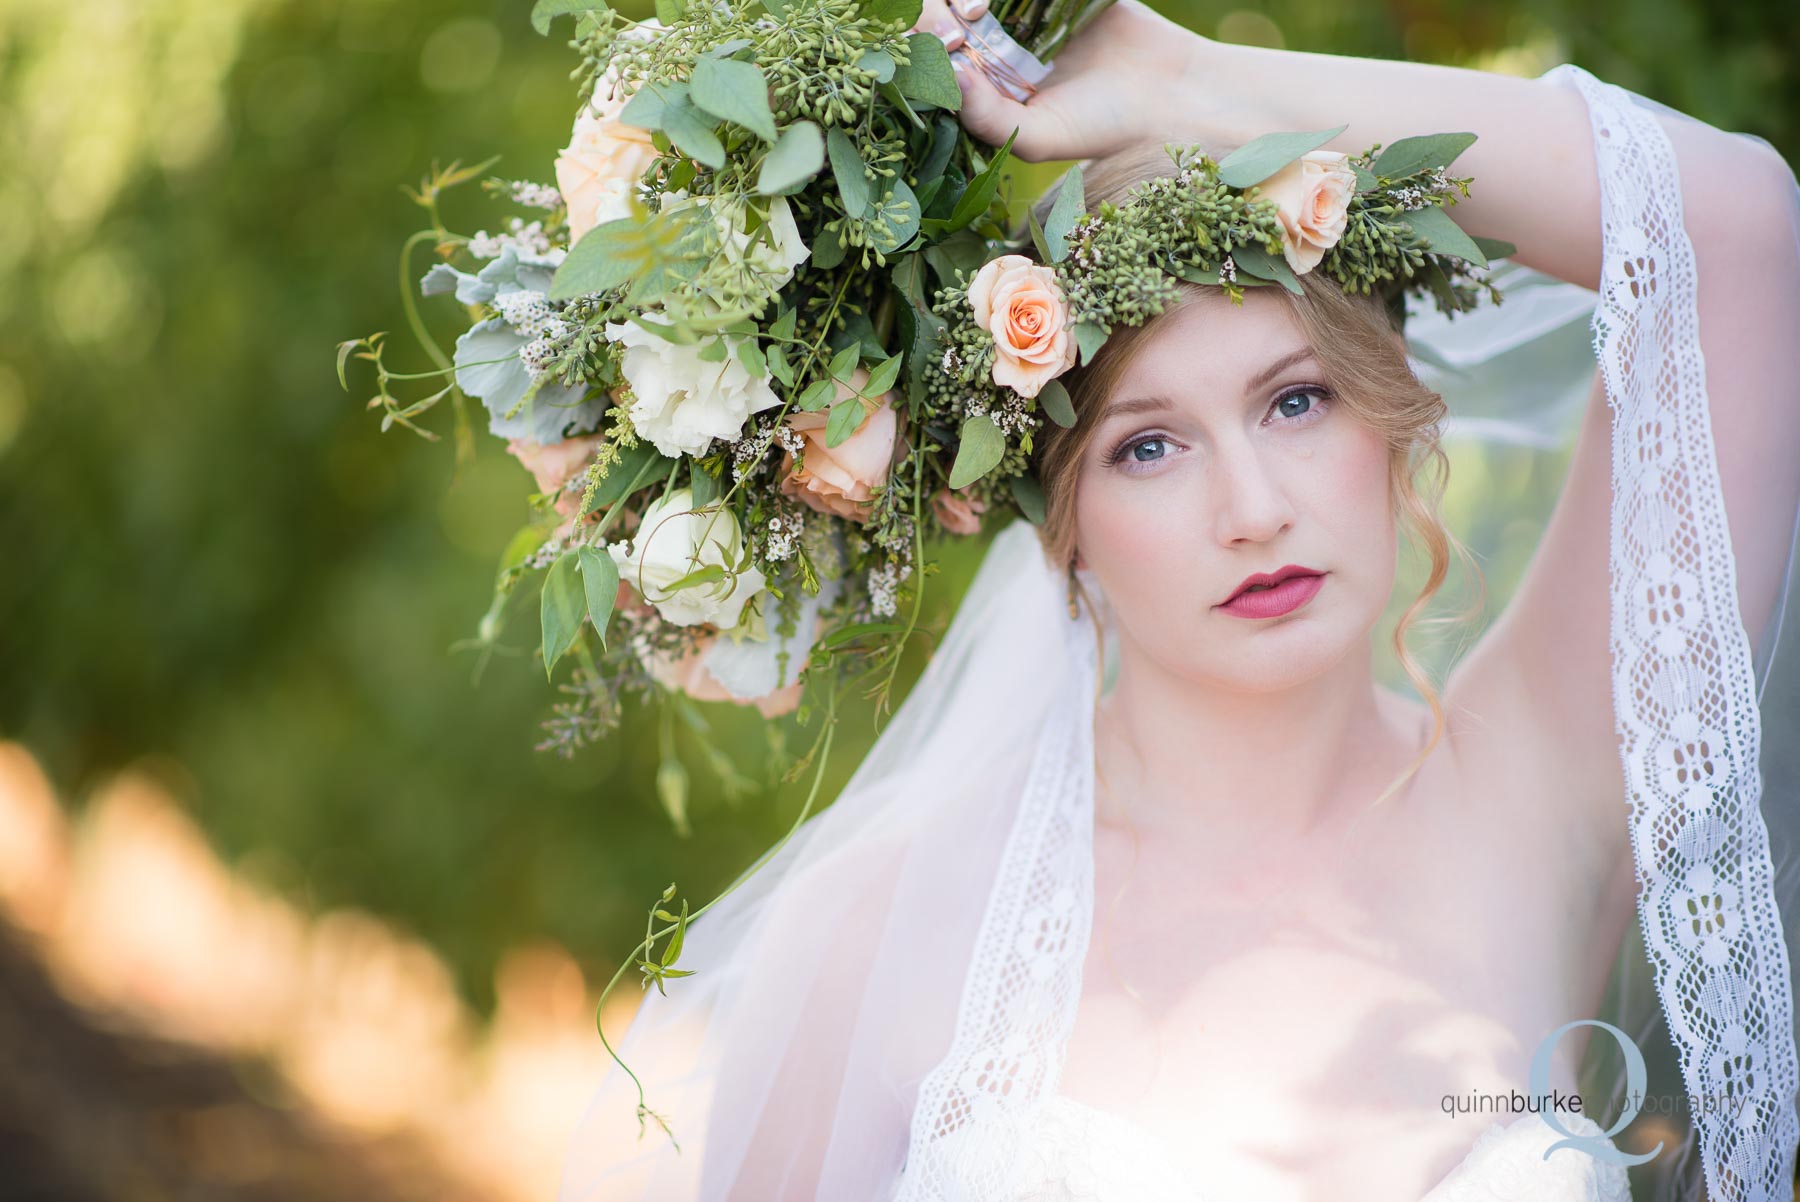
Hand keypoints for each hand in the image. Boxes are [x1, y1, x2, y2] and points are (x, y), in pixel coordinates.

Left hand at [912, 0, 1203, 161]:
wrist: (1170, 95)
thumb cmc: (1100, 128)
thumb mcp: (1037, 137)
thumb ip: (987, 117)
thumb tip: (949, 76)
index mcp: (981, 78)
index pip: (932, 51)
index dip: (923, 40)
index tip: (948, 44)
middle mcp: (995, 40)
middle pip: (944, 9)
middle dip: (937, 10)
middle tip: (965, 23)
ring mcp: (1024, 8)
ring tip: (980, 8)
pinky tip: (1005, 1)